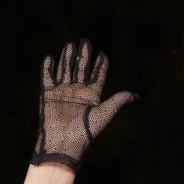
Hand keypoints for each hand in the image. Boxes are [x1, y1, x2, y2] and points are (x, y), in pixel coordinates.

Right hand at [31, 39, 135, 170]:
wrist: (65, 142)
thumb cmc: (86, 131)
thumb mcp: (106, 113)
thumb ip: (118, 101)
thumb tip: (135, 96)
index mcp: (92, 96)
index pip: (97, 76)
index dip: (100, 65)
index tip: (103, 54)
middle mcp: (78, 92)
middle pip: (81, 69)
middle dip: (84, 55)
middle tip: (86, 41)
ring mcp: (63, 92)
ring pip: (66, 70)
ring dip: (68, 58)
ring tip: (70, 44)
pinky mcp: (48, 95)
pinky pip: (47, 78)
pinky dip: (48, 68)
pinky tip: (50, 57)